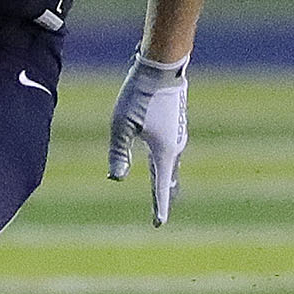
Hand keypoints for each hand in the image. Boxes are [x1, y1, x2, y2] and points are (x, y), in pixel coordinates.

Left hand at [109, 52, 189, 225]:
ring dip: (167, 181)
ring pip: (172, 165)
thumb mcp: (121, 125)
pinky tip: (164, 163)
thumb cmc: (138, 96)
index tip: (158, 224)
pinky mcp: (176, 125)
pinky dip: (168, 165)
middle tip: (161, 216)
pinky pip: (172, 152)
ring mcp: (178, 135)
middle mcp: (175, 147)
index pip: (160, 186)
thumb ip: (119, 153)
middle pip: (169, 179)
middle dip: (164, 197)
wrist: (162, 69)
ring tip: (164, 193)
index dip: (159, 206)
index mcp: (164, 152)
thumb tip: (116, 178)